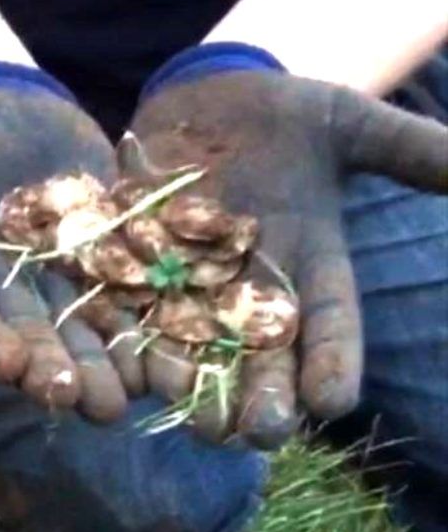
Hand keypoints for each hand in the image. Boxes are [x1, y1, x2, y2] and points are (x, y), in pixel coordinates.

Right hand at [0, 88, 141, 420]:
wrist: (5, 111)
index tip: (10, 366)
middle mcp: (14, 301)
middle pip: (39, 341)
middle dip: (64, 373)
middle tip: (90, 405)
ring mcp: (67, 284)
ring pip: (89, 331)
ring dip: (113, 365)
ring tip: (136, 393)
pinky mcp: (112, 261)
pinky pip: (133, 295)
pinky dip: (152, 320)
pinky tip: (176, 347)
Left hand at [130, 70, 447, 446]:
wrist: (205, 98)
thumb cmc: (283, 114)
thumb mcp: (344, 122)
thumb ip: (401, 148)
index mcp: (308, 267)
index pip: (329, 325)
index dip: (333, 362)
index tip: (334, 400)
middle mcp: (252, 291)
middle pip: (262, 357)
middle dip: (263, 397)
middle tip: (263, 433)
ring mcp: (193, 285)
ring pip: (196, 350)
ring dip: (196, 387)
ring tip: (200, 422)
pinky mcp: (138, 269)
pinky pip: (132, 314)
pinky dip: (131, 344)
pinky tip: (131, 376)